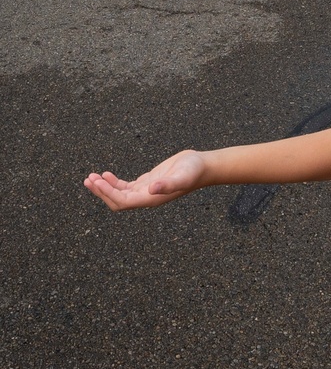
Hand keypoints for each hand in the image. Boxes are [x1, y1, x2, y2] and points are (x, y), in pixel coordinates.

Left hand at [84, 150, 206, 209]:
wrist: (203, 166)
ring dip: (103, 188)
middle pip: (117, 201)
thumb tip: (151, 188)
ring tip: (90, 177)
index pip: (122, 201)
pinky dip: (113, 183)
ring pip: (118, 194)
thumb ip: (168, 184)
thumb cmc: (193, 171)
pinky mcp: (147, 182)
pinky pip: (125, 187)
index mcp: (151, 199)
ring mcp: (146, 191)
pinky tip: (105, 175)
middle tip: (88, 179)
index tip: (96, 181)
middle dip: (101, 192)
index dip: (107, 193)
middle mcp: (146, 198)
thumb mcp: (182, 176)